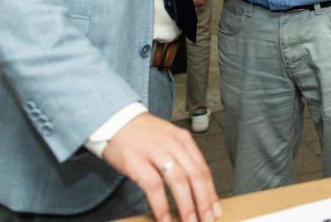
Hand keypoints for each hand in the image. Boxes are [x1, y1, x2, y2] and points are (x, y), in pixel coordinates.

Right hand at [102, 113, 221, 221]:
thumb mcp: (167, 139)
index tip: (216, 210)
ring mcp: (154, 151)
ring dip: (187, 206)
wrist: (114, 119)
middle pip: (195, 176)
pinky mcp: (136, 161)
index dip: (211, 193)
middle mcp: (172, 144)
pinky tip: (165, 219)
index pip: (203, 169)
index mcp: (183, 139)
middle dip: (204, 202)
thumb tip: (195, 188)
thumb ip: (181, 158)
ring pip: (179, 181)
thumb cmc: (141, 134)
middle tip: (208, 220)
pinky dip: (161, 206)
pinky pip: (154, 187)